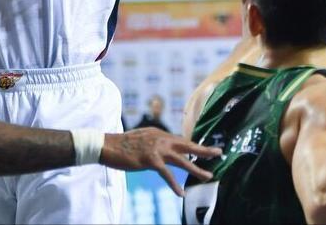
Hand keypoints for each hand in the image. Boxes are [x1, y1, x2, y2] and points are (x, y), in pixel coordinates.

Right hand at [100, 128, 221, 196]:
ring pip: (182, 160)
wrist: (106, 145)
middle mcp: (160, 138)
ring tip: (208, 176)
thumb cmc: (121, 144)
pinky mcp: (149, 160)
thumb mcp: (142, 140)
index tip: (206, 150)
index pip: (180, 140)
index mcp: (159, 133)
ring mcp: (155, 148)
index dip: (194, 146)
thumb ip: (154, 143)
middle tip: (219, 153)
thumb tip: (164, 151)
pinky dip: (174, 184)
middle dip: (204, 150)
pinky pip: (166, 174)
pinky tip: (181, 193)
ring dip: (196, 169)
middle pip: (187, 145)